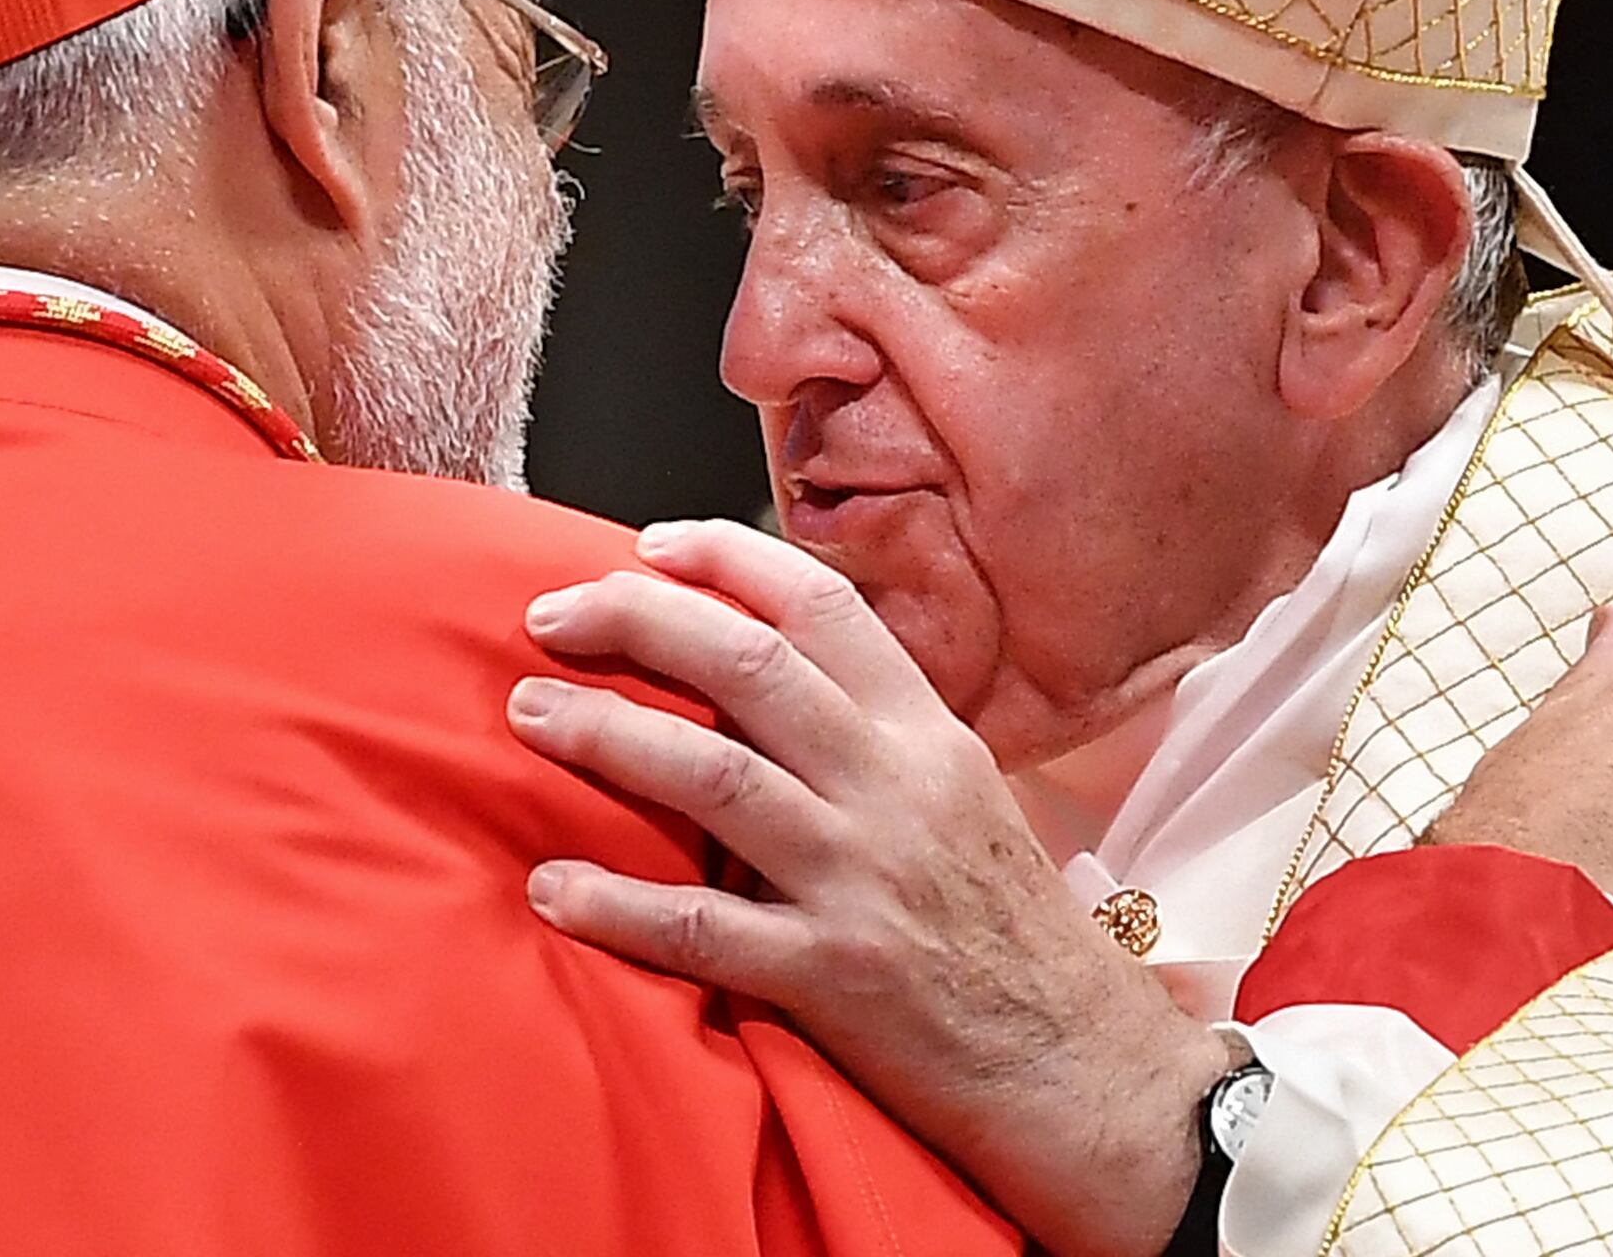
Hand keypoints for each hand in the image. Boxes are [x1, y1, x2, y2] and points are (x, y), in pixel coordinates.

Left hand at [512, 519, 1222, 1256]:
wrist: (1084, 1069)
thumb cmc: (1011, 931)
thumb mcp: (961, 798)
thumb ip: (873, 735)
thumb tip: (759, 674)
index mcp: (929, 734)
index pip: (822, 609)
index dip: (725, 561)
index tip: (646, 544)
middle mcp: (895, 788)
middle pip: (750, 670)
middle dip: (636, 624)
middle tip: (547, 616)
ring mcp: (863, 880)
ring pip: (714, 778)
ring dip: (606, 737)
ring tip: (528, 714)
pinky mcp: (833, 976)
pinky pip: (703, 929)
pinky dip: (618, 903)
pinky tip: (552, 887)